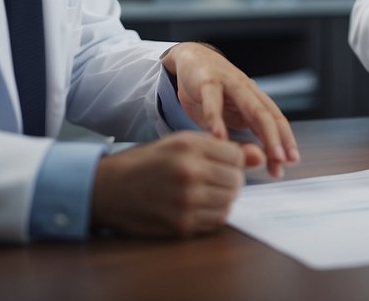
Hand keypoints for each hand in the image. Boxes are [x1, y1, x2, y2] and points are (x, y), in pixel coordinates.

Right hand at [90, 132, 263, 237]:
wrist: (108, 189)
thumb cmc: (146, 162)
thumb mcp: (180, 143)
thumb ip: (222, 148)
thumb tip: (260, 156)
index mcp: (189, 146)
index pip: (236, 156)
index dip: (231, 160)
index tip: (218, 163)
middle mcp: (189, 172)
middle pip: (237, 180)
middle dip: (229, 181)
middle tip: (211, 180)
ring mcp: (186, 201)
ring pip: (229, 202)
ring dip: (222, 199)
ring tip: (203, 193)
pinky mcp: (182, 225)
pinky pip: (216, 221)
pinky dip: (212, 215)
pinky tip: (196, 206)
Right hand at [162, 42, 298, 176]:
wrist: (191, 57)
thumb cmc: (212, 93)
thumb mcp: (229, 116)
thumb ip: (241, 135)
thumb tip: (257, 161)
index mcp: (255, 98)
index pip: (276, 120)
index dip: (285, 140)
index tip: (291, 161)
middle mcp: (248, 90)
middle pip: (268, 115)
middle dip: (277, 139)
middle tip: (282, 161)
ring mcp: (229, 84)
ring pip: (250, 106)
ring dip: (260, 130)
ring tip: (261, 155)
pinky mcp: (207, 81)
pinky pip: (213, 101)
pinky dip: (216, 119)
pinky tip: (218, 137)